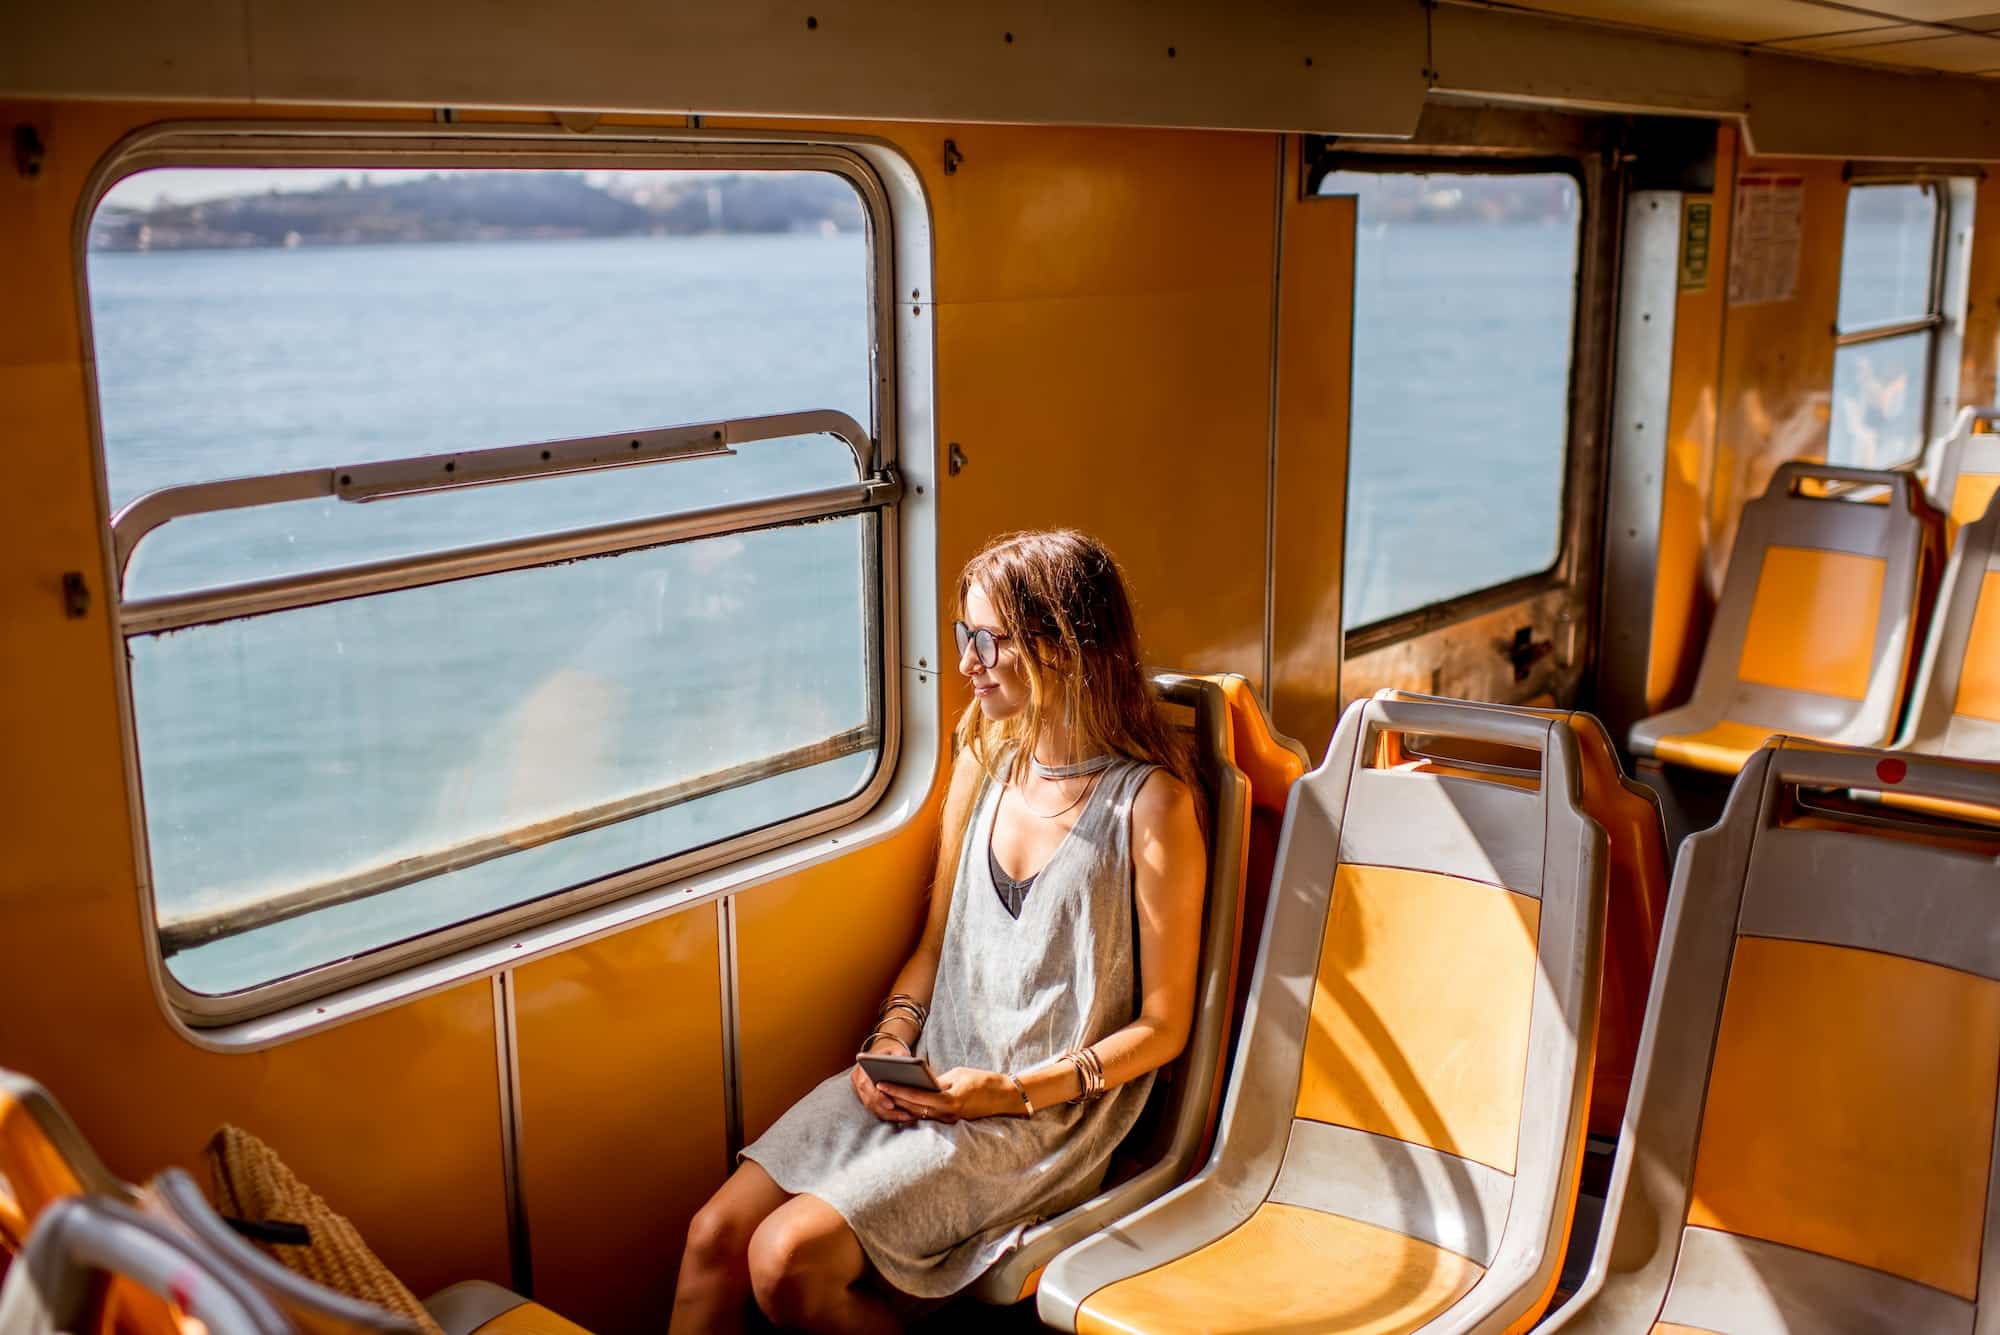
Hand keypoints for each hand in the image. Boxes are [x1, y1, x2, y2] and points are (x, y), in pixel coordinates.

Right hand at [850, 1043, 915, 1123]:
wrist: (882, 1056)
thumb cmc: (890, 1053)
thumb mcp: (896, 1050)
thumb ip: (900, 1055)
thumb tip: (907, 1062)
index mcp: (862, 1069)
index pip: (866, 1085)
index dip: (878, 1097)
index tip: (891, 1104)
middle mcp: (858, 1081)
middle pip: (869, 1101)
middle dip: (886, 1110)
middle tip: (904, 1115)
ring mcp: (861, 1092)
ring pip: (873, 1108)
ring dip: (889, 1115)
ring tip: (906, 1117)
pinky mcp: (866, 1099)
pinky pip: (876, 1110)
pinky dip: (888, 1115)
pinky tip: (902, 1116)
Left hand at [879, 1068, 1019, 1123]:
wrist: (1005, 1096)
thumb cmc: (984, 1081)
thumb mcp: (959, 1074)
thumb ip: (939, 1080)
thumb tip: (921, 1083)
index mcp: (949, 1101)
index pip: (917, 1096)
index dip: (897, 1090)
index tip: (881, 1083)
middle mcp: (947, 1114)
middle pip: (915, 1108)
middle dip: (895, 1098)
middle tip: (877, 1088)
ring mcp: (950, 1119)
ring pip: (920, 1113)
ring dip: (903, 1105)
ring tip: (887, 1095)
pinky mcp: (952, 1119)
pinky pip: (929, 1114)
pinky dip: (916, 1108)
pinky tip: (905, 1101)